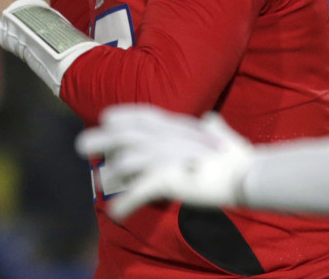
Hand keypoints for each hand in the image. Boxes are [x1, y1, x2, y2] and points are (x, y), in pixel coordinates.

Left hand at [75, 105, 254, 219]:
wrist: (247, 175)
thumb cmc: (237, 157)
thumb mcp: (221, 136)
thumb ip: (213, 126)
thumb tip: (211, 119)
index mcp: (176, 127)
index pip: (141, 115)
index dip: (122, 116)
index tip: (107, 118)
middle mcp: (165, 138)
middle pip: (123, 135)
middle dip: (100, 140)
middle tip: (81, 146)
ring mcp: (164, 157)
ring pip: (123, 163)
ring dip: (111, 175)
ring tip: (103, 185)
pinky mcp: (166, 178)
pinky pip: (138, 192)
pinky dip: (126, 204)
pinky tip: (117, 213)